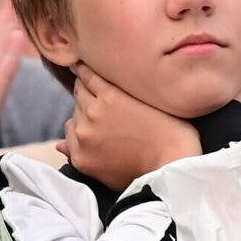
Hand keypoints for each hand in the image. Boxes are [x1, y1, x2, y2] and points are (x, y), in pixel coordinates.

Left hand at [60, 63, 199, 192]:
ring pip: (74, 116)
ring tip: (101, 123)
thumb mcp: (150, 99)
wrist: (172, 168)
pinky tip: (92, 138)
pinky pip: (68, 139)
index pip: (86, 74)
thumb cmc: (171, 131)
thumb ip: (121, 87)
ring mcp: (84, 136)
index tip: (90, 73)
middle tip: (103, 101)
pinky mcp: (81, 158)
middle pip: (79, 93)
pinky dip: (77, 136)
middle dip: (89, 94)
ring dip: (83, 115)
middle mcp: (92, 113)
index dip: (89, 72)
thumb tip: (93, 81)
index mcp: (110, 95)